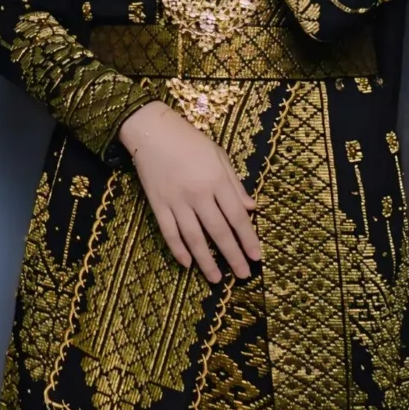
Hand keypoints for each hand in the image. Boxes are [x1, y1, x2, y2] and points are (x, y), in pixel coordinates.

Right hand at [119, 101, 261, 283]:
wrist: (151, 131)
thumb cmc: (189, 140)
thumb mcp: (218, 155)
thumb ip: (234, 184)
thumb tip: (252, 208)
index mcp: (216, 180)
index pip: (237, 216)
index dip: (248, 238)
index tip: (257, 257)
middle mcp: (198, 194)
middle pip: (219, 231)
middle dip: (232, 256)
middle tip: (243, 275)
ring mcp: (176, 201)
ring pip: (194, 238)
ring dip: (206, 261)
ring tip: (216, 278)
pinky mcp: (157, 204)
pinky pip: (169, 232)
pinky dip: (178, 250)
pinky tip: (187, 264)